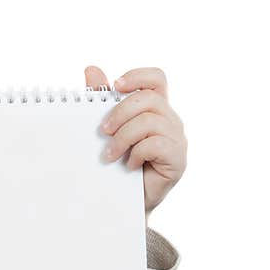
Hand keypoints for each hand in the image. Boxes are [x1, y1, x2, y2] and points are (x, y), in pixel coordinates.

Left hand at [85, 66, 186, 220]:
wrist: (124, 200)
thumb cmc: (117, 161)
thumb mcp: (107, 127)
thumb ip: (101, 99)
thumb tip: (91, 69)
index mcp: (156, 107)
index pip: (157, 78)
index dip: (138, 76)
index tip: (116, 85)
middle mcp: (170, 119)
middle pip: (149, 99)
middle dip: (120, 112)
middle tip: (102, 131)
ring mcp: (177, 139)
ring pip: (150, 121)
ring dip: (123, 137)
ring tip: (110, 154)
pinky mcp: (178, 159)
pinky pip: (157, 144)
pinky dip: (136, 153)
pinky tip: (128, 165)